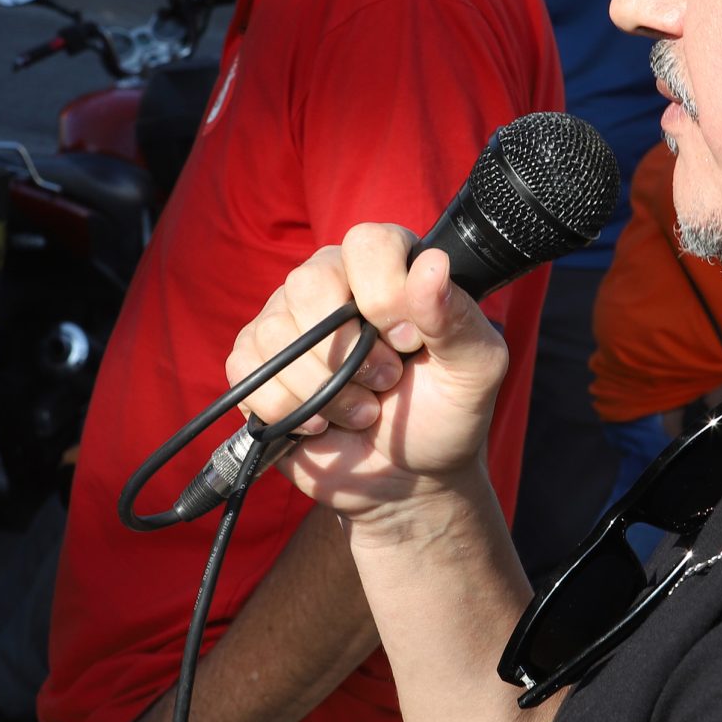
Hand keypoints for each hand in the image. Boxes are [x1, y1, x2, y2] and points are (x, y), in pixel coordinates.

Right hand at [225, 224, 508, 526]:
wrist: (407, 477)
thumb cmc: (444, 415)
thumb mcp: (474, 370)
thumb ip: (456, 318)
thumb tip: (432, 266)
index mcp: (388, 265)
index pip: (366, 243)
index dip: (384, 295)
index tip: (409, 342)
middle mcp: (332, 280)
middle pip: (308, 284)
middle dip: (349, 352)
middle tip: (385, 383)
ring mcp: (287, 321)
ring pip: (276, 333)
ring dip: (324, 391)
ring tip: (361, 412)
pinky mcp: (257, 364)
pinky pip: (247, 370)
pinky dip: (286, 408)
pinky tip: (319, 422)